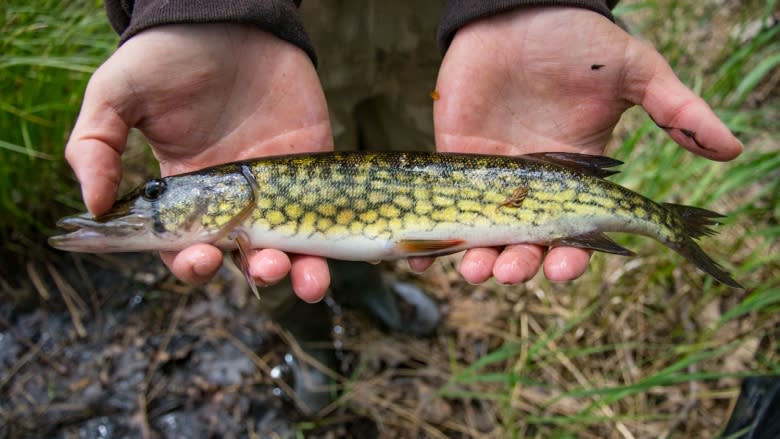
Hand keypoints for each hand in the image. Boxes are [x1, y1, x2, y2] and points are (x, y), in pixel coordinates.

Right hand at [66, 24, 332, 301]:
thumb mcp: (116, 95)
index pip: (189, 247)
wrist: (226, 15)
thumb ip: (95, 146)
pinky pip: (325, 210)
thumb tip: (93, 206)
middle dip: (256, 273)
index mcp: (186, 192)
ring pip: (292, 246)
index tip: (201, 258)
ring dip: (300, 273)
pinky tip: (332, 255)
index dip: (193, 263)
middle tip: (264, 268)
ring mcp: (276, 185)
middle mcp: (233, 199)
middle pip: (247, 257)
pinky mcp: (312, 163)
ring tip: (304, 278)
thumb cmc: (167, 55)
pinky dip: (333, 240)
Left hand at [426, 7, 741, 283]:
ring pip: (485, 235)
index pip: (576, 233)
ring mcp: (493, 178)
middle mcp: (534, 187)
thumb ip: (677, 109)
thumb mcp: (633, 72)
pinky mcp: (456, 160)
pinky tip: (420, 257)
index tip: (563, 269)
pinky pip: (443, 208)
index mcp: (576, 177)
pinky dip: (431, 238)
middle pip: (527, 244)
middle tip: (512, 271)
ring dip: (479, 259)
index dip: (571, 257)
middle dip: (520, 265)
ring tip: (476, 270)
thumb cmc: (577, 40)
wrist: (520, 10)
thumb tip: (733, 147)